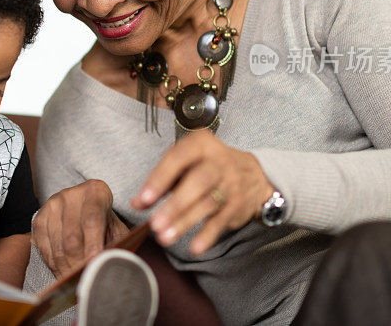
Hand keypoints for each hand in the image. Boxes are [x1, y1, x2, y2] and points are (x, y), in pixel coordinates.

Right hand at [31, 179, 127, 277]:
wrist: (83, 210)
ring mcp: (52, 206)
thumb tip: (113, 264)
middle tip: (87, 279)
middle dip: (80, 263)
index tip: (95, 263)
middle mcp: (71, 195)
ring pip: (58, 247)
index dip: (93, 245)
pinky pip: (44, 249)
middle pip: (72, 237)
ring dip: (68, 269)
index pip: (92, 220)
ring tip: (77, 280)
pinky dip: (55, 266)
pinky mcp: (38, 219)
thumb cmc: (104, 222)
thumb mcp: (116, 229)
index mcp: (95, 192)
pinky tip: (65, 273)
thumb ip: (118, 244)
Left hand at [131, 129, 272, 255]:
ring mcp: (230, 182)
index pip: (177, 158)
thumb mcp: (185, 165)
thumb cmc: (209, 167)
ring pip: (207, 203)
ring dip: (185, 222)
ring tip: (165, 236)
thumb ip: (161, 182)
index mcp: (200, 143)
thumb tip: (137, 203)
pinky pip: (221, 220)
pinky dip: (207, 235)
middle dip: (175, 204)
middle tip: (155, 224)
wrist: (254, 175)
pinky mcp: (237, 204)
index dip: (159, 179)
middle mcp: (217, 161)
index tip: (144, 200)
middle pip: (197, 181)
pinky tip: (195, 247)